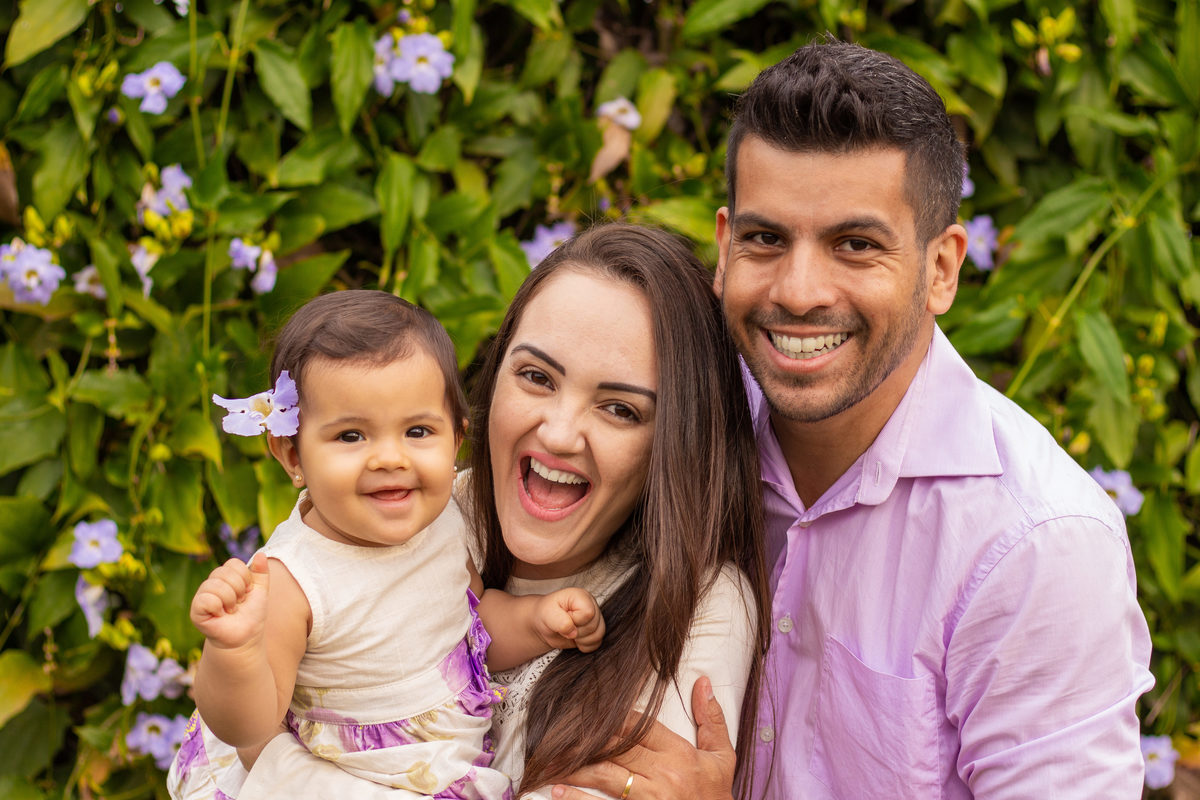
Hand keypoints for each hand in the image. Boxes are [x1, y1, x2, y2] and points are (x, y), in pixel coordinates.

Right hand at [190, 554, 270, 649]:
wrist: (245, 637)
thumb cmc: (252, 614)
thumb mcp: (261, 591)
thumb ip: (262, 573)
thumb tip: (261, 554)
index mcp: (227, 576)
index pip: (234, 563)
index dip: (246, 578)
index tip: (248, 592)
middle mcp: (212, 583)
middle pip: (224, 572)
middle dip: (239, 590)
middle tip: (239, 603)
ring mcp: (202, 595)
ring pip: (216, 585)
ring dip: (230, 600)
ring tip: (230, 610)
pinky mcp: (196, 609)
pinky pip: (206, 599)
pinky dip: (218, 607)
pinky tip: (219, 615)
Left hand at [535, 587, 605, 652]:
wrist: (545, 623)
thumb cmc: (546, 614)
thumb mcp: (547, 614)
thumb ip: (559, 621)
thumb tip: (573, 632)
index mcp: (581, 596)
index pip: (588, 613)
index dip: (575, 621)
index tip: (564, 619)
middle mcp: (591, 605)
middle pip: (594, 625)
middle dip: (577, 632)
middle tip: (565, 628)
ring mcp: (595, 617)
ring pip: (598, 635)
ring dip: (582, 640)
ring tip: (570, 634)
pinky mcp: (595, 630)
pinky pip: (597, 643)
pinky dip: (585, 646)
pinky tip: (575, 640)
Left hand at [552, 677, 735, 799]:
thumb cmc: (716, 797)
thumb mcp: (722, 758)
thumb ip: (712, 720)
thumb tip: (703, 682)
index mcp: (679, 753)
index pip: (639, 725)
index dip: (611, 715)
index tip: (588, 707)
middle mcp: (663, 774)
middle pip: (616, 747)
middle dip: (586, 736)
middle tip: (555, 727)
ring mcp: (649, 799)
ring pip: (604, 774)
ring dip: (574, 765)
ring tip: (548, 758)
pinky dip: (578, 799)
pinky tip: (558, 791)